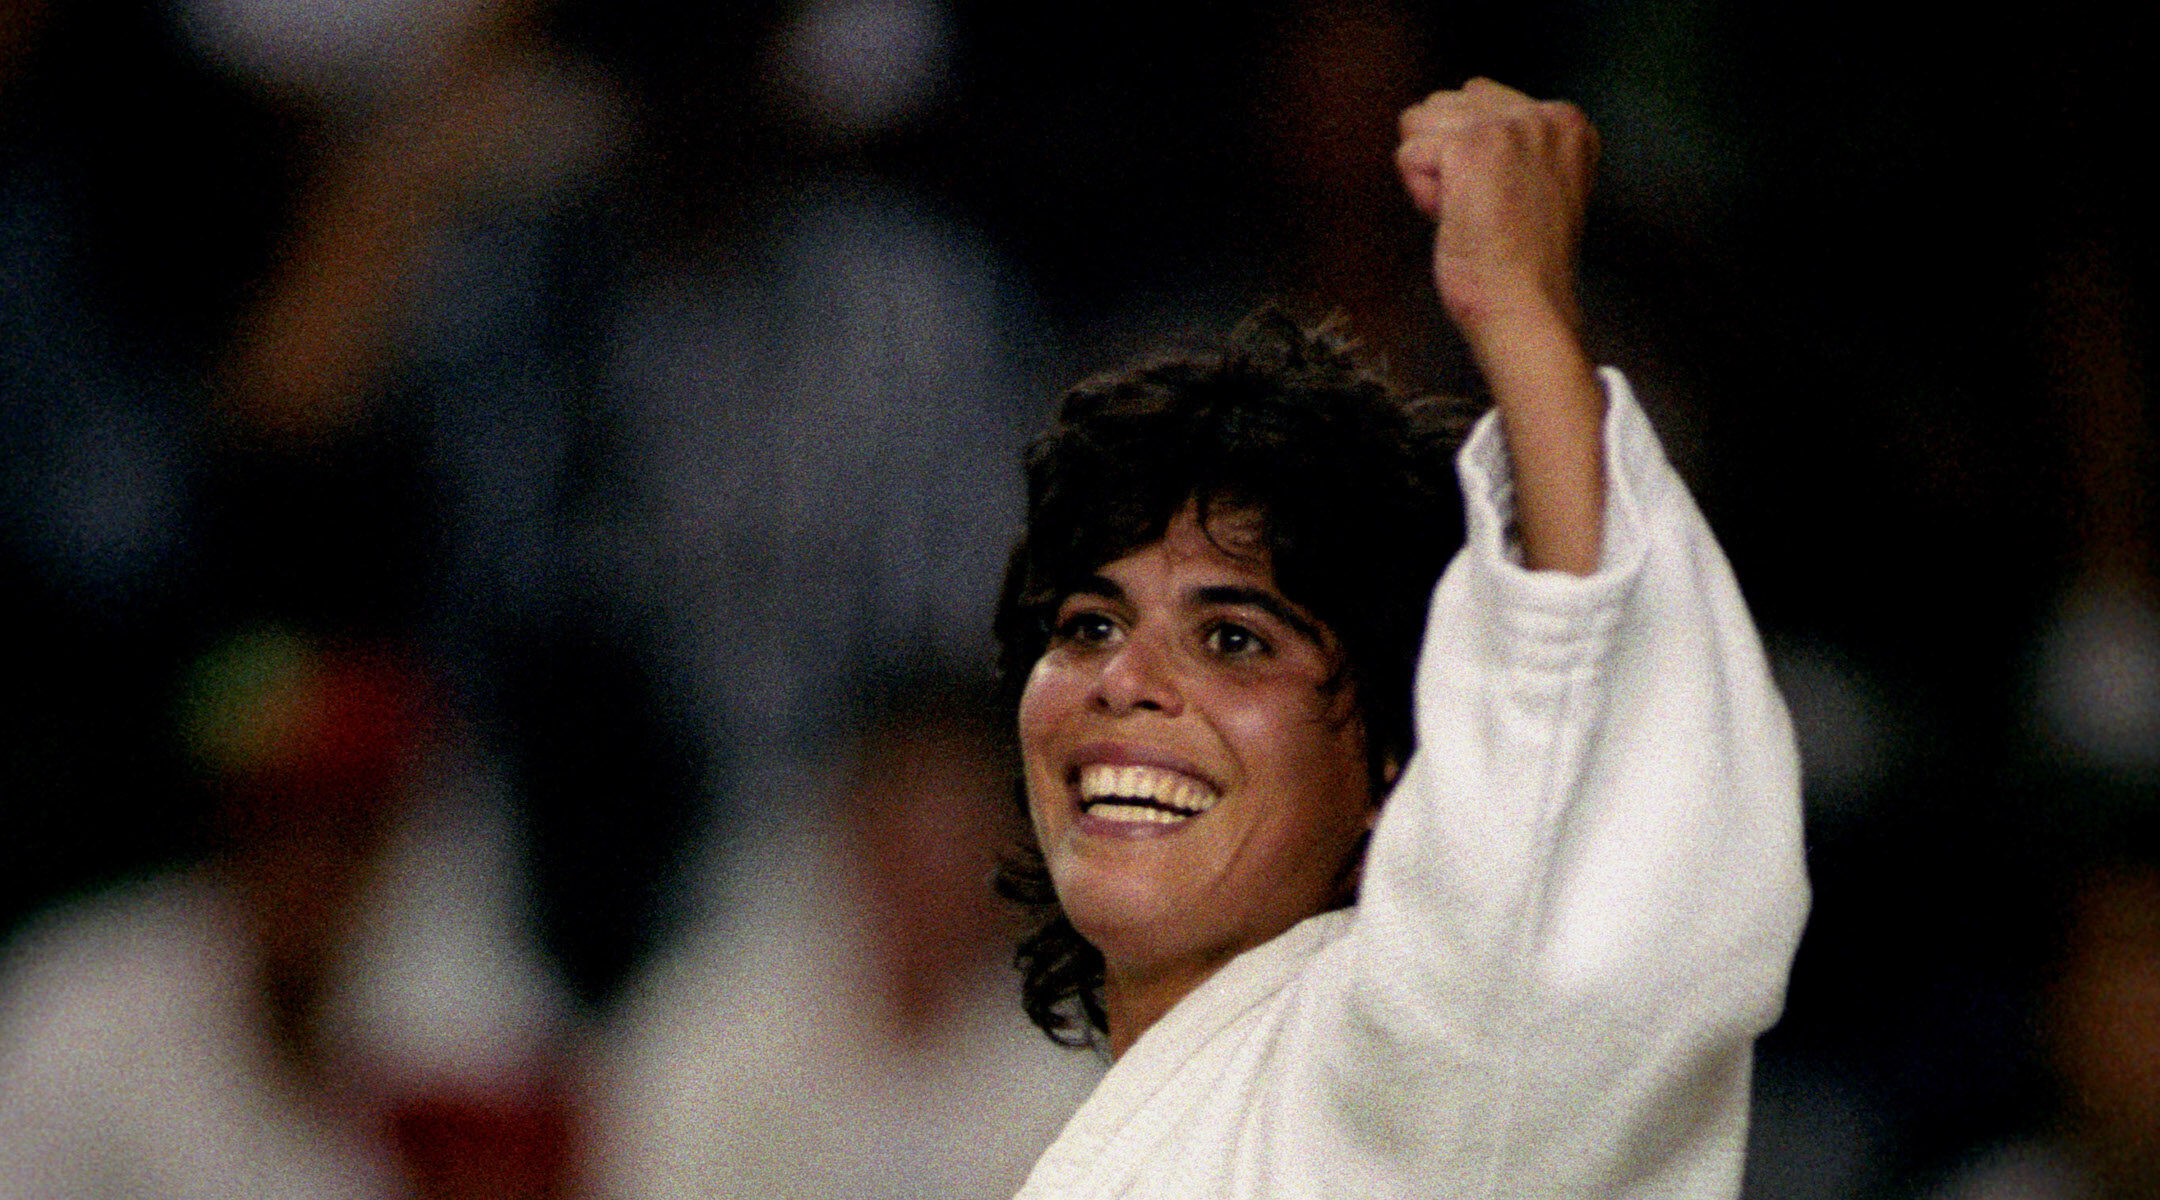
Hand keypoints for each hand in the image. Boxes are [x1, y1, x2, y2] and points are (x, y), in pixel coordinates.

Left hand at [1395, 79, 1597, 339]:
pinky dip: (1420, 194)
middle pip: (1442, 103)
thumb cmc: (1520, 265)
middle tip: (1482, 210)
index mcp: (1566, 122)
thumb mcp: (1529, 183)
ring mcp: (1510, 126)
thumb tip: (1439, 113)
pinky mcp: (1472, 147)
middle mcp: (1543, 115)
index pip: (1477, 96)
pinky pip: (1407, 156)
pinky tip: (1458, 219)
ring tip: (1471, 213)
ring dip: (1430, 174)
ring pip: (1419, 124)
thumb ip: (1505, 143)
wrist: (1526, 307)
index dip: (1467, 155)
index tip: (1501, 201)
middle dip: (1444, 157)